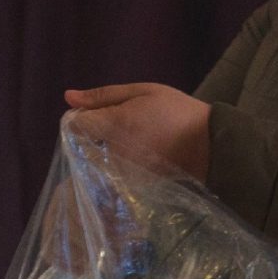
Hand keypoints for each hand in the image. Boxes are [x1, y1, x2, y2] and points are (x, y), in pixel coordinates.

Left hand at [63, 83, 210, 180]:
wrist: (209, 146)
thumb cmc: (176, 111)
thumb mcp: (142, 92)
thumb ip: (103, 96)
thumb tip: (68, 96)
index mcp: (112, 125)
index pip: (75, 124)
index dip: (82, 116)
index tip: (98, 112)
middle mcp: (111, 152)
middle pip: (84, 144)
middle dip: (94, 135)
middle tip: (122, 127)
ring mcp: (120, 172)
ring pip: (98, 160)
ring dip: (106, 151)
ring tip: (134, 141)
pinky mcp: (131, 186)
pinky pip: (113, 174)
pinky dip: (119, 165)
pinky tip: (141, 155)